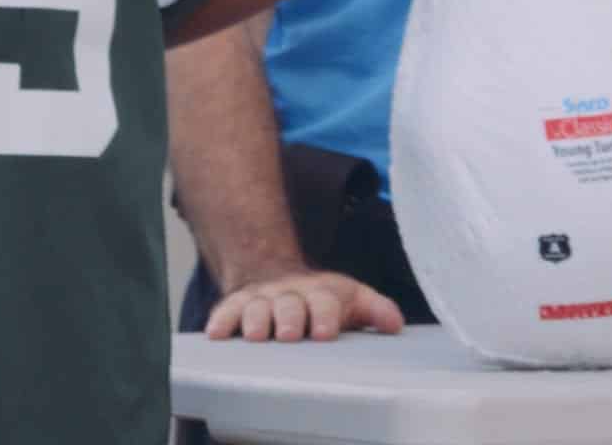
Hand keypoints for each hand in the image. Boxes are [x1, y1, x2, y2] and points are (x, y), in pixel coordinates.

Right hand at [205, 271, 404, 342]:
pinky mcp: (237, 304)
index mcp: (321, 294)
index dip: (325, 316)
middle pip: (289, 305)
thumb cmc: (321, 299)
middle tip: (288, 334)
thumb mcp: (351, 298)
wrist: (278, 275)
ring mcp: (262, 298)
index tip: (324, 332)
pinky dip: (221, 321)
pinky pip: (226, 311)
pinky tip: (216, 334)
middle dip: (288, 318)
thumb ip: (374, 309)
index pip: (325, 303)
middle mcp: (290, 294)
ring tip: (254, 336)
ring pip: (256, 308)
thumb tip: (395, 324)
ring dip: (255, 321)